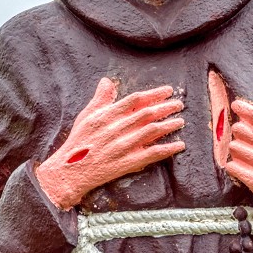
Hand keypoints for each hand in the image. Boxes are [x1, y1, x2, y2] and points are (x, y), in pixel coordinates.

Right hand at [36, 77, 184, 208]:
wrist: (71, 171)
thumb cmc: (78, 142)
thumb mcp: (86, 116)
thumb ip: (100, 99)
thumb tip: (107, 81)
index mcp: (108, 115)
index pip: (136, 100)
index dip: (154, 94)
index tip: (168, 91)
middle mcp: (117, 128)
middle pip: (147, 114)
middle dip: (166, 107)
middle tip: (179, 104)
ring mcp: (124, 146)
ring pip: (152, 131)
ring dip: (169, 125)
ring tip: (181, 121)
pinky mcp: (128, 162)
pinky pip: (152, 153)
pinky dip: (168, 148)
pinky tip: (180, 145)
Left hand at [227, 97, 252, 244]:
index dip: (243, 109)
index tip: (236, 105)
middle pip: (240, 130)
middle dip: (239, 136)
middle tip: (246, 145)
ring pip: (234, 147)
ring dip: (236, 153)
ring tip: (246, 160)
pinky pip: (233, 166)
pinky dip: (234, 168)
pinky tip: (241, 170)